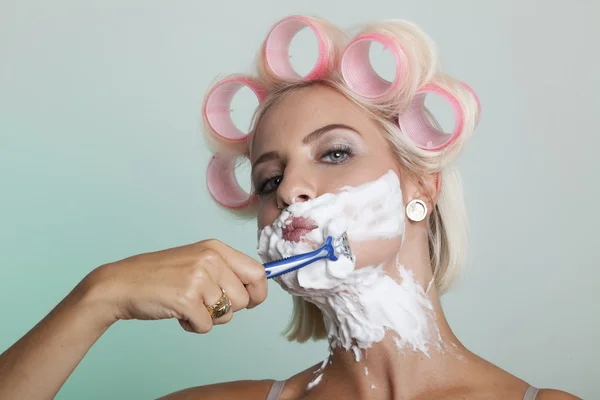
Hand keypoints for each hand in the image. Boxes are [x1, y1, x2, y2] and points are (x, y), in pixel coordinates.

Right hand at [84, 239, 267, 332]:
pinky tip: (178, 313)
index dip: (258, 292)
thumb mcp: (197, 261)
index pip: (258, 272)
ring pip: (226, 315)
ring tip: (188, 305)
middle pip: (244, 299)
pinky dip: (193, 326)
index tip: (251, 301)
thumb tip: (257, 289)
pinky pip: (206, 326)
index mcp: (216, 248)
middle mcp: (210, 260)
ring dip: (208, 318)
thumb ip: (226, 271)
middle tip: (205, 303)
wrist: (122, 284)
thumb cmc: (161, 276)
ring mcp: (198, 278)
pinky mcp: (186, 299)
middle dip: (228, 309)